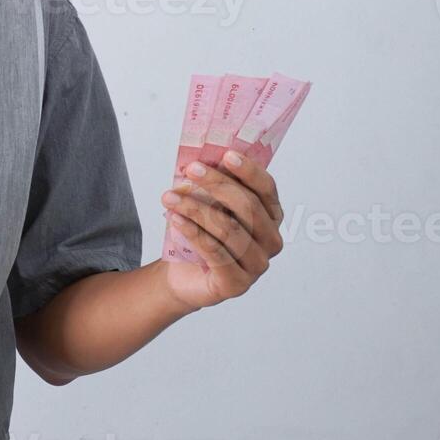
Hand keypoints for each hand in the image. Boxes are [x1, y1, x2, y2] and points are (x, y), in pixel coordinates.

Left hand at [159, 150, 283, 311]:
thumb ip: (211, 187)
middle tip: (190, 170)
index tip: (227, 155)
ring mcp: (257, 265)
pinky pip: (215, 252)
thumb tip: (201, 160)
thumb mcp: (207, 205)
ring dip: (195, 208)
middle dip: (217, 185)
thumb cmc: (200, 233)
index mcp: (270, 216)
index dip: (249, 171)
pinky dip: (193, 232)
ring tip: (169, 197)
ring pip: (229, 229)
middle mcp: (270, 241)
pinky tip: (175, 219)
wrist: (183, 274)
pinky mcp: (237, 284)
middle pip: (248, 207)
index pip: (267, 189)